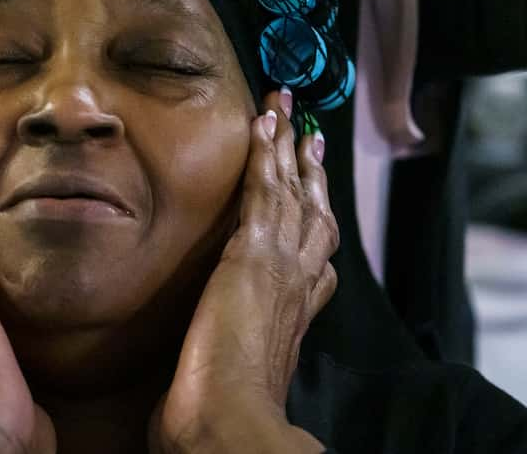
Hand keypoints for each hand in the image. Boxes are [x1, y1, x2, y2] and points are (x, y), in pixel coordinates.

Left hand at [150, 93, 336, 452]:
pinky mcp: (255, 255)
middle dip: (310, 167)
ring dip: (288, 143)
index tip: (315, 189)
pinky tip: (263, 123)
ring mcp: (282, 266)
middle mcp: (300, 283)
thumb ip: (234, 349)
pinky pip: (264, 190)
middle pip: (312, 210)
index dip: (316, 214)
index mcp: (296, 312)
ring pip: (293, 190)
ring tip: (285, 105)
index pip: (313, 252)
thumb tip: (211, 359)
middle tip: (309, 129)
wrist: (230, 420)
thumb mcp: (235, 371)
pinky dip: (266, 153)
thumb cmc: (223, 411)